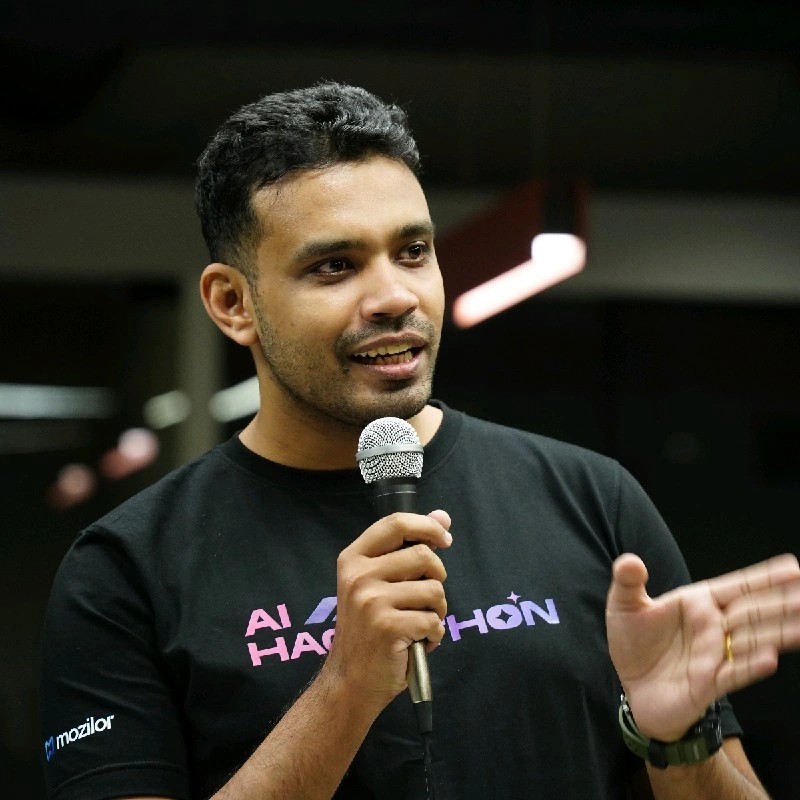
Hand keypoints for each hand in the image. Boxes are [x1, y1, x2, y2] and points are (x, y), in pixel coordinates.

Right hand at [322, 510, 451, 710]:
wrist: (350, 681)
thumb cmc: (369, 630)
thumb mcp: (380, 583)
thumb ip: (409, 548)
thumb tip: (443, 517)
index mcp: (353, 558)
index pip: (396, 523)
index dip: (427, 526)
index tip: (444, 540)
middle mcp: (358, 575)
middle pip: (423, 555)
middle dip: (437, 578)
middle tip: (427, 600)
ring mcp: (371, 601)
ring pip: (434, 589)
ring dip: (438, 610)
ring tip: (420, 624)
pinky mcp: (387, 626)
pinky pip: (434, 620)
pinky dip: (435, 634)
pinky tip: (418, 642)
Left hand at [606, 552, 799, 740]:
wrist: (633, 688)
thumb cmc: (634, 643)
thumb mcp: (623, 606)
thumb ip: (628, 582)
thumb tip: (629, 560)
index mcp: (697, 603)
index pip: (734, 587)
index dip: (762, 578)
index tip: (792, 568)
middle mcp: (712, 627)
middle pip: (751, 611)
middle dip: (780, 602)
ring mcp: (714, 655)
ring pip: (751, 640)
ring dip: (777, 633)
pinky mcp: (710, 683)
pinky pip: (733, 672)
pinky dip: (750, 665)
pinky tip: (770, 658)